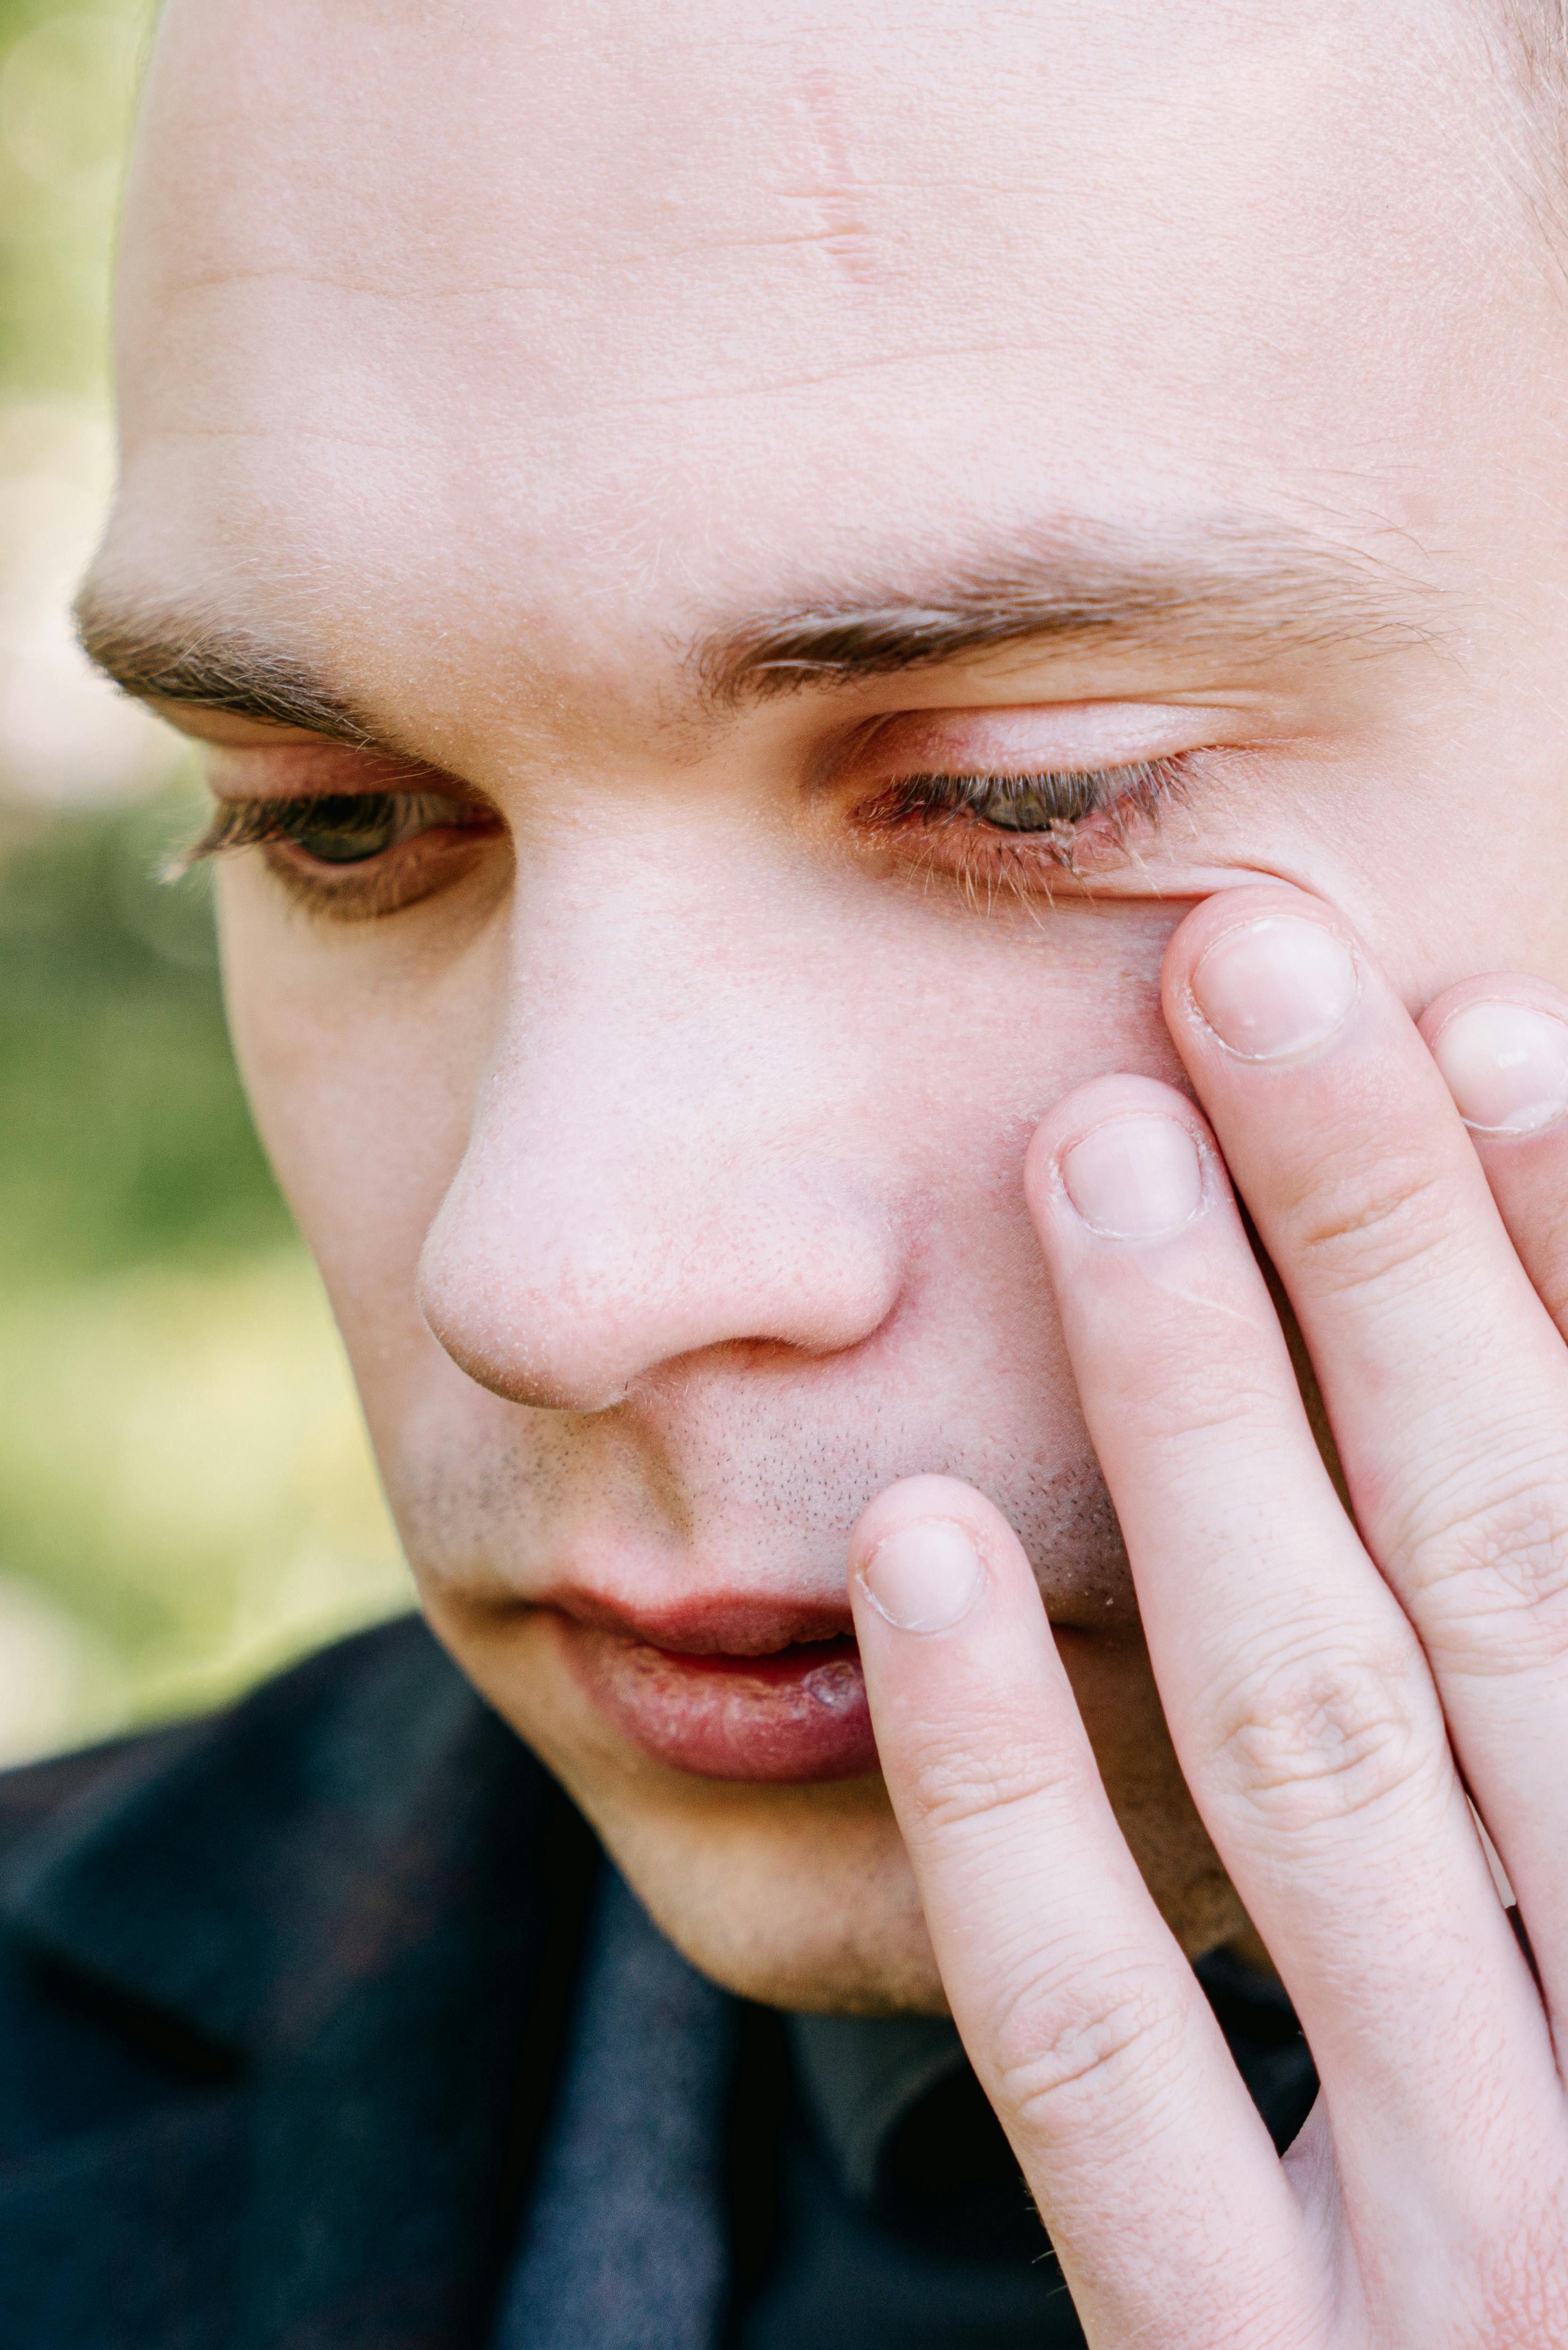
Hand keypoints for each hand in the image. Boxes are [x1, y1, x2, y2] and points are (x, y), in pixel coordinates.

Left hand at [849, 884, 1567, 2347]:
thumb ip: (1567, 1708)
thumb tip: (1538, 1396)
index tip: (1489, 1023)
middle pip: (1497, 1574)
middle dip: (1387, 1253)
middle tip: (1255, 975)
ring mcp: (1464, 2245)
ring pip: (1305, 1751)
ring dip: (1203, 1428)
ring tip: (1095, 1159)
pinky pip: (1104, 2060)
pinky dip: (1009, 1797)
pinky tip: (915, 1551)